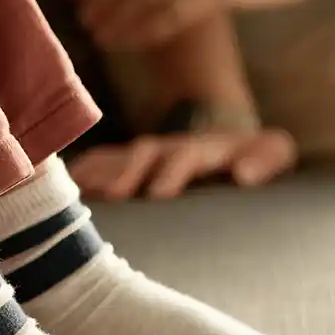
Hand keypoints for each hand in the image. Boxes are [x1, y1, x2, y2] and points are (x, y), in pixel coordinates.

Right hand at [67, 129, 297, 200]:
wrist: (230, 138)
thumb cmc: (255, 154)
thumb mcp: (273, 149)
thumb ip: (267, 156)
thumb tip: (243, 173)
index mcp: (206, 147)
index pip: (186, 153)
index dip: (172, 170)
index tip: (159, 193)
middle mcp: (171, 146)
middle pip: (146, 153)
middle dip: (128, 171)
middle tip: (115, 196)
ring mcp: (148, 152)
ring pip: (118, 157)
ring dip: (98, 175)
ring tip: (76, 194)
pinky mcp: (131, 162)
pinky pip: (100, 163)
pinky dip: (81, 173)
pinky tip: (60, 187)